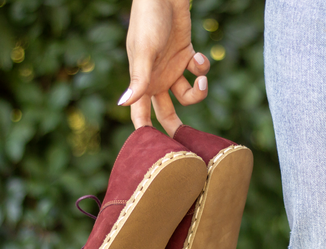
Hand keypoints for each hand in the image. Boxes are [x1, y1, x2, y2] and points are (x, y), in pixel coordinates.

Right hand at [119, 0, 209, 135]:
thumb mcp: (144, 52)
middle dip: (176, 127)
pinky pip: (197, 72)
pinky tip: (197, 56)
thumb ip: (138, 80)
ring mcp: (173, 69)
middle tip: (186, 144)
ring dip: (198, 92)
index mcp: (143, 82)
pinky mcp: (187, 56)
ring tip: (199, 80)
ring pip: (187, 95)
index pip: (140, 114)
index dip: (145, 132)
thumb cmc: (149, 20)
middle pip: (166, 112)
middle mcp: (158, 79)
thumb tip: (123, 104)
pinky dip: (201, 68)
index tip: (153, 151)